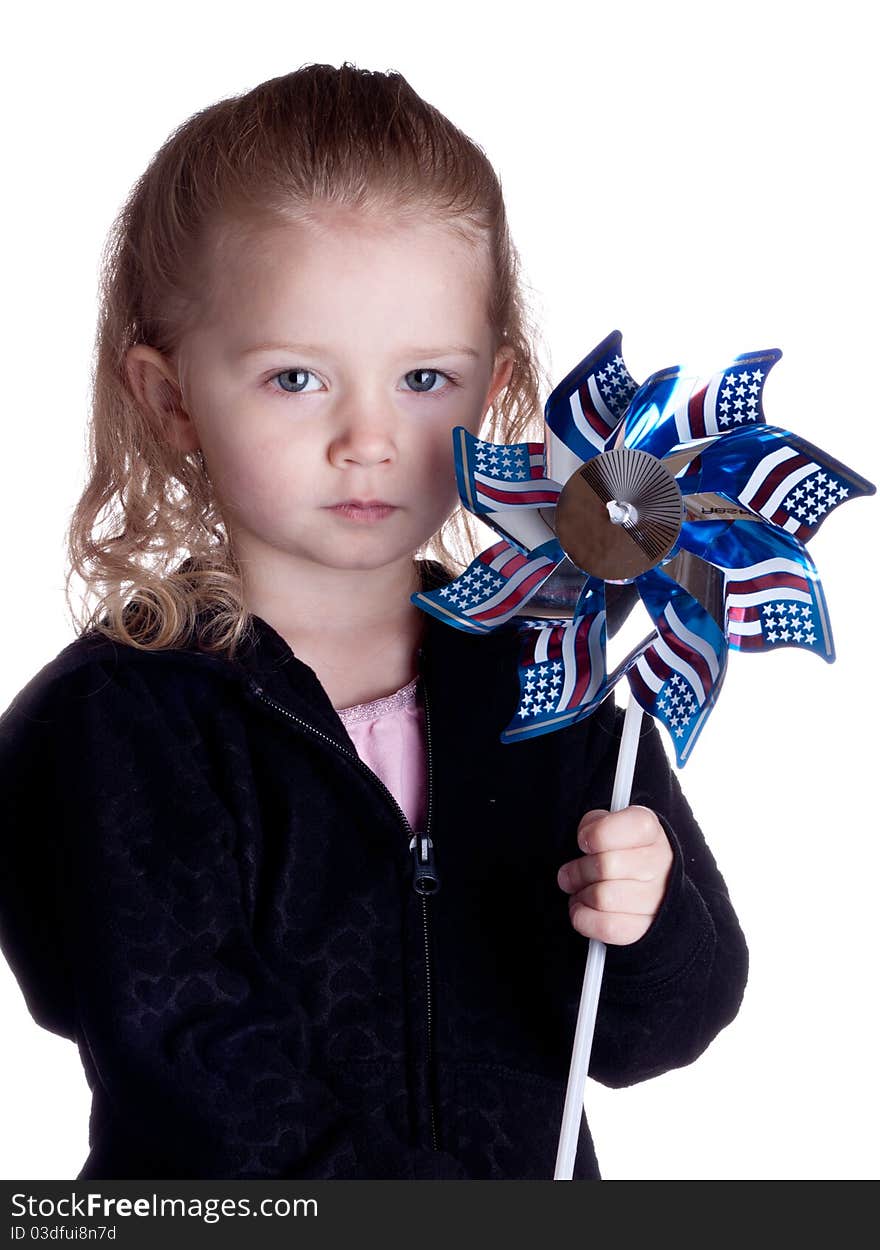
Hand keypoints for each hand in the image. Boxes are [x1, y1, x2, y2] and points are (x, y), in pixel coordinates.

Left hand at [556, 806, 673, 944]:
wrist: (653, 882)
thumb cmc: (621, 849)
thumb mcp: (608, 825)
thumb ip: (594, 825)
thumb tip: (585, 841)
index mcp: (648, 830)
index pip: (610, 831)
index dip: (590, 836)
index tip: (585, 842)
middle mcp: (659, 862)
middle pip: (603, 867)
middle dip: (577, 871)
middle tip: (570, 873)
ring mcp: (656, 898)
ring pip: (602, 898)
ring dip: (581, 896)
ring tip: (582, 891)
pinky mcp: (645, 927)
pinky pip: (605, 926)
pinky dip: (584, 919)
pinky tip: (584, 909)